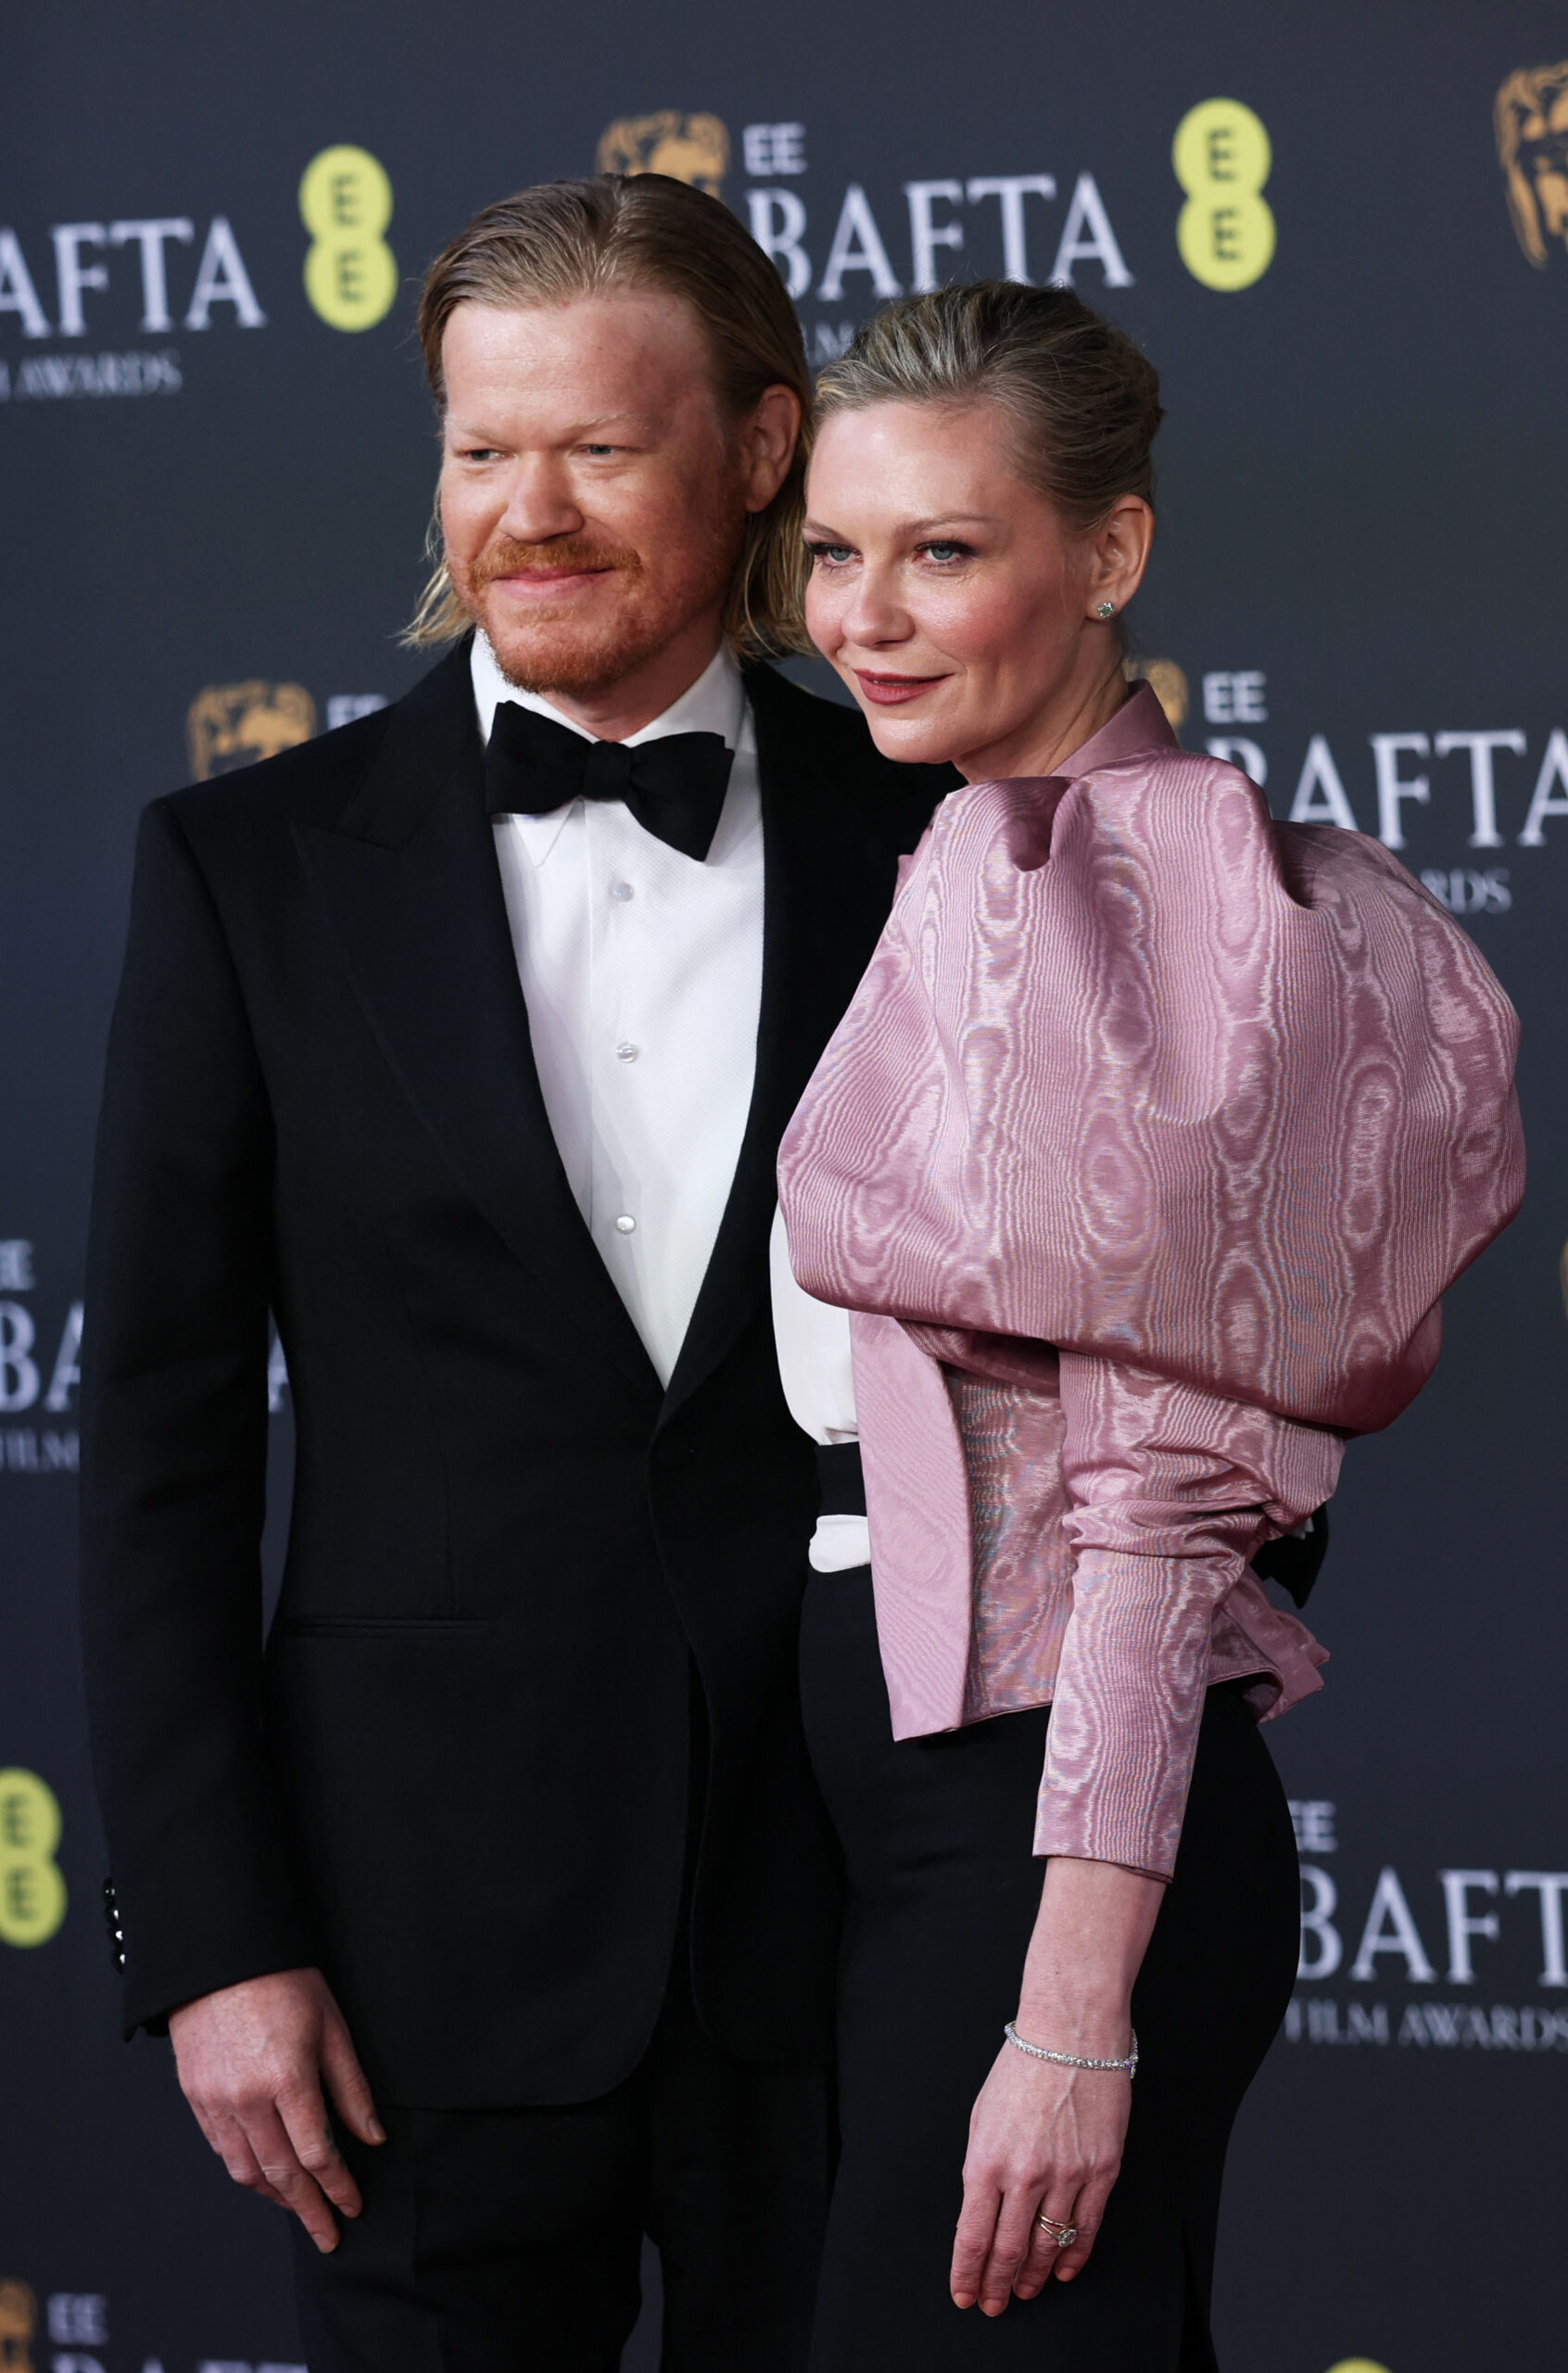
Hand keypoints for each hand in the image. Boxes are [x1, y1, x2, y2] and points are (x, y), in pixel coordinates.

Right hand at [170, 1966, 383, 2251]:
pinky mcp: (194, 2097)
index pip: (318, 2155)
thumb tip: (371, 2137)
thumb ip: (351, 2088)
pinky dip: (245, 2172)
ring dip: (276, 2197)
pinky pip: (221, 2150)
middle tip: (328, 2234)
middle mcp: (247, 2098)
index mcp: (288, 2079)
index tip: (353, 2205)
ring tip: (300, 2208)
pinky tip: (264, 2177)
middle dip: (309, 2210)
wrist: (221, 1954)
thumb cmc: (283, 1980)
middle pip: (282, 2174)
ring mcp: (215, 2100)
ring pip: (246, 2170)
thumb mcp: (332, 2027)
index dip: (339, 2187)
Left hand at [950, 2037, 1129, 2313]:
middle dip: (997, 2285)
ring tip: (1024, 2290)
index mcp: (987, 2160)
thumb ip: (980, 2168)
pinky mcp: (1102, 2171)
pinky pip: (1086, 2229)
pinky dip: (1073, 2256)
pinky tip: (1063, 2270)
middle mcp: (1026, 2176)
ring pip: (1048, 2247)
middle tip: (993, 2302)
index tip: (965, 2293)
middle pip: (1009, 2251)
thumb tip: (980, 2213)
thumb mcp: (981, 2117)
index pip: (973, 2238)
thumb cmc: (1022, 2067)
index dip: (967, 2274)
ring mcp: (1068, 2176)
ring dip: (1034, 2276)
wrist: (1071, 2033)